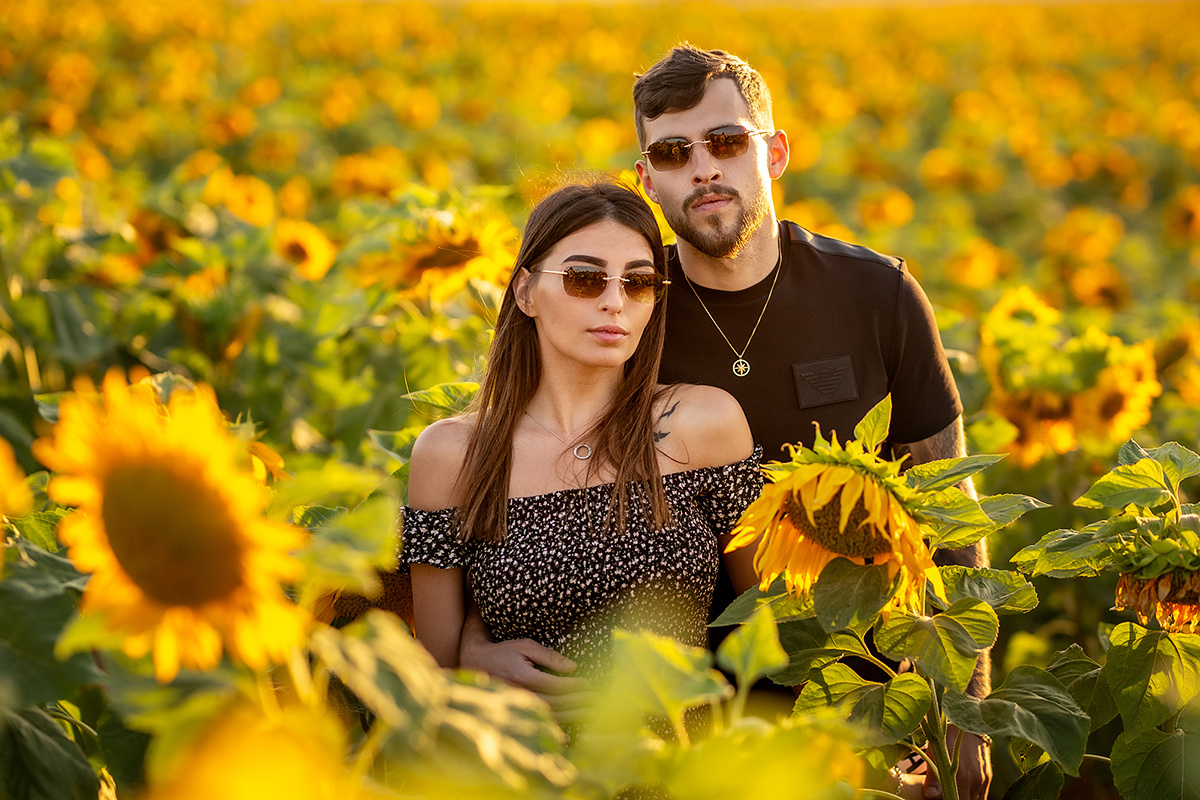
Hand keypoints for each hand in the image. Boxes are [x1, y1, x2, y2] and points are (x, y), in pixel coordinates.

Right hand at [459, 636, 592, 724]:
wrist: (476, 662)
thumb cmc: (504, 651)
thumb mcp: (526, 646)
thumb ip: (549, 656)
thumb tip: (572, 666)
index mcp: (523, 676)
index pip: (555, 685)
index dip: (574, 686)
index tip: (587, 683)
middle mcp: (519, 694)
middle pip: (554, 702)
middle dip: (577, 701)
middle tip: (594, 698)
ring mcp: (515, 705)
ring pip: (547, 715)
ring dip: (570, 715)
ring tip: (588, 713)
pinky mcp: (513, 712)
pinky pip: (535, 724)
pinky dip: (552, 729)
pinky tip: (566, 735)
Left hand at [921, 726, 991, 799]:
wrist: (968, 723)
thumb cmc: (946, 737)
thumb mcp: (935, 754)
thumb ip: (933, 778)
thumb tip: (930, 796)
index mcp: (962, 777)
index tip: (943, 798)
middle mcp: (975, 781)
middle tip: (946, 796)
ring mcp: (983, 780)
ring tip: (953, 794)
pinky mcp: (988, 778)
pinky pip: (982, 796)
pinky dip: (972, 797)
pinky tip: (963, 792)